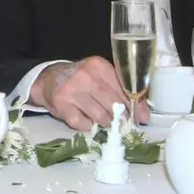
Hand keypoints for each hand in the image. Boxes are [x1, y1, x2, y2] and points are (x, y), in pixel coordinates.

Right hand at [32, 56, 147, 130]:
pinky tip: (88, 121)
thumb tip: (143, 112)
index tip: (142, 118)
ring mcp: (72, 91)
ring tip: (106, 122)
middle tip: (125, 124)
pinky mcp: (62, 105)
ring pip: (100, 116)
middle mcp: (85, 76)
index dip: (134, 105)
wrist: (50, 80)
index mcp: (98, 66)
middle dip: (122, 117)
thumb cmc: (81, 80)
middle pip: (113, 104)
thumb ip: (121, 90)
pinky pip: (84, 124)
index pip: (123, 88)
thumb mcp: (100, 77)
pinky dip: (89, 126)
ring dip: (106, 123)